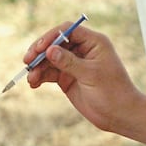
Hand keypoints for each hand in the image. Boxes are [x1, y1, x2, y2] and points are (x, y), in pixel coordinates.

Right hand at [25, 22, 144, 136]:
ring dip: (38, 67)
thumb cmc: (112, 92)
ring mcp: (73, 64)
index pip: (68, 31)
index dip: (51, 37)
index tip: (38, 48)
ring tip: (31, 79)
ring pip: (49, 59)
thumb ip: (69, 62)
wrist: (118, 115)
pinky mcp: (67, 78)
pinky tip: (33, 84)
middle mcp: (82, 50)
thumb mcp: (90, 75)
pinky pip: (49, 73)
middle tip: (27, 61)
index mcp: (93, 43)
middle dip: (39, 52)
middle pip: (55, 43)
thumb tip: (49, 50)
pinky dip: (40, 77)